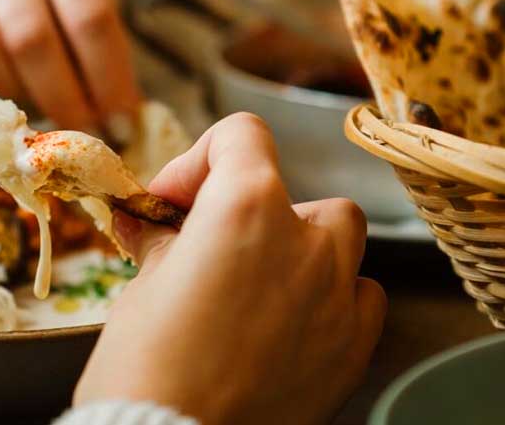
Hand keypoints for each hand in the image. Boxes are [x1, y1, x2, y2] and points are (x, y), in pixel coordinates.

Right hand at [0, 0, 140, 133]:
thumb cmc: (60, 8)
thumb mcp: (90, 18)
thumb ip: (106, 63)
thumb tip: (126, 130)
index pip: (87, 15)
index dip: (107, 77)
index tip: (122, 122)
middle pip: (29, 35)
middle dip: (62, 96)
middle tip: (82, 134)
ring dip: (11, 91)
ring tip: (37, 108)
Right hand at [74, 113, 386, 424]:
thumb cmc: (147, 368)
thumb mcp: (144, 287)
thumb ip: (160, 242)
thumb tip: (150, 224)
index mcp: (245, 208)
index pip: (242, 136)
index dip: (199, 160)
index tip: (175, 199)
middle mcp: (304, 241)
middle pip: (292, 189)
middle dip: (250, 208)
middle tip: (208, 244)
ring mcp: (337, 295)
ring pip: (340, 236)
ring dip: (300, 244)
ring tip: (258, 277)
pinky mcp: (352, 347)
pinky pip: (361, 296)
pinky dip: (332, 296)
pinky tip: (293, 320)